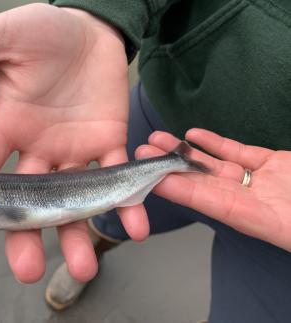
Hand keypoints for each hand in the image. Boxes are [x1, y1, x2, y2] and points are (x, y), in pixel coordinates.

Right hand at [0, 3, 148, 282]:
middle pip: (28, 202)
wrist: (90, 28)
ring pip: (73, 200)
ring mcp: (75, 151)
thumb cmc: (43, 32)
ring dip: (77, 233)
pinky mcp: (109, 143)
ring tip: (84, 266)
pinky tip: (135, 227)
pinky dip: (127, 202)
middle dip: (26, 235)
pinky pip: (118, 176)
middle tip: (27, 268)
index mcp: (8, 130)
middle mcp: (39, 151)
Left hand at [136, 128, 290, 251]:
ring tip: (157, 139)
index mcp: (259, 219)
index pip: (210, 202)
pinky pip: (240, 153)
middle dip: (171, 167)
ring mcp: (262, 182)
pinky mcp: (273, 165)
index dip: (179, 189)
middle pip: (204, 182)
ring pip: (216, 165)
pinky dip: (217, 144)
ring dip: (186, 153)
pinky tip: (194, 134)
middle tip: (142, 153)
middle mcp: (252, 201)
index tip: (150, 177)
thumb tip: (224, 203)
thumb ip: (265, 213)